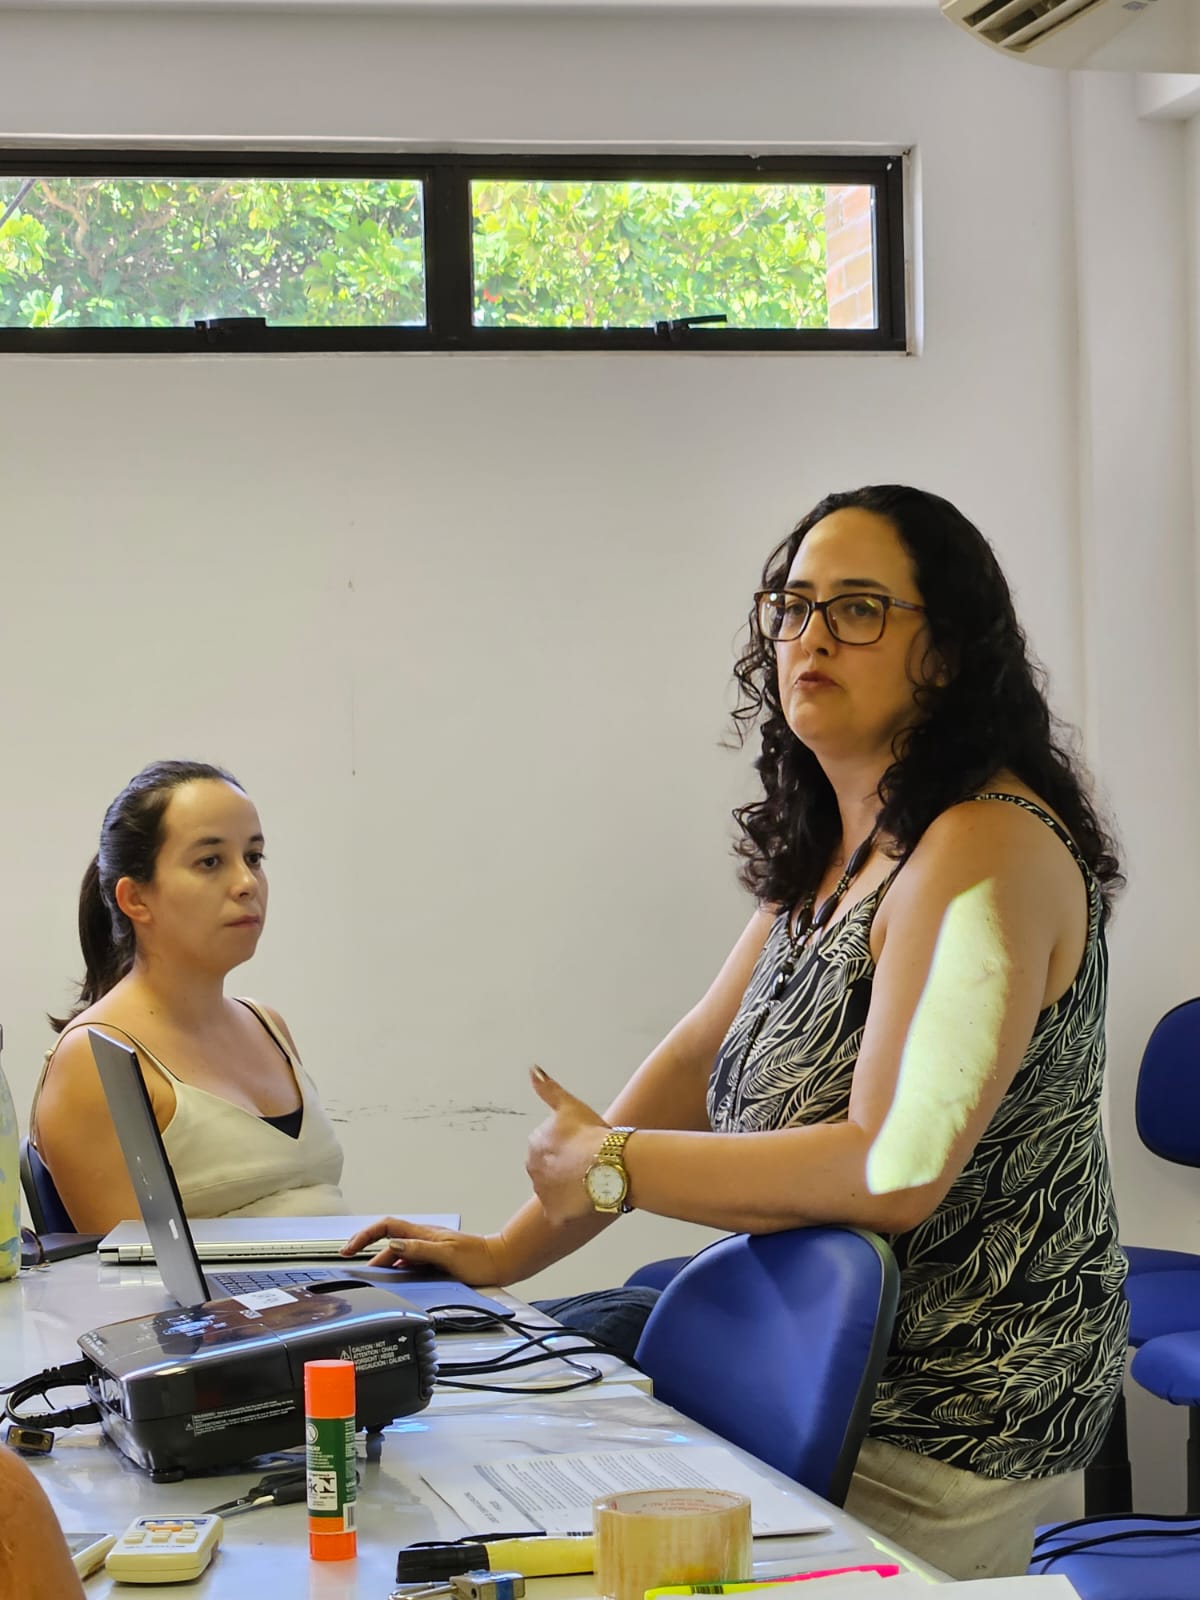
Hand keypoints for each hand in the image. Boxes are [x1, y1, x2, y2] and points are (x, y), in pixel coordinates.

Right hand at [340, 1218, 507, 1283]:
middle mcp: (423, 1240)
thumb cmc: (479, 1258)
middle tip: (352, 1267)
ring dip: (383, 1265)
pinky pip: (409, 1265)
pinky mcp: (434, 1262)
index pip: (386, 1227)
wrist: (500, 1262)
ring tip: (370, 1281)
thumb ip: (420, 1250)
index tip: (349, 1248)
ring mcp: (428, 1251)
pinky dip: (397, 1272)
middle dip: (368, 1252)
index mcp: (423, 1234)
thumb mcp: (447, 1254)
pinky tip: (395, 1284)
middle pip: (388, 1243)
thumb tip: (393, 1246)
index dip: (365, 1235)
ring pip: (398, 1256)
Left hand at [525, 1064, 611, 1225]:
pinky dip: (570, 1209)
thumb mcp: (568, 1104)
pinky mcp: (554, 1213)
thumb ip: (548, 1088)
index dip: (568, 1145)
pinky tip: (586, 1200)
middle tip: (587, 1164)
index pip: (548, 1145)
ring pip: (554, 1190)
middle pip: (548, 1168)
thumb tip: (532, 1070)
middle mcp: (533, 1168)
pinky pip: (560, 1213)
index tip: (583, 1145)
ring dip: (567, 1187)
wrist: (607, 1165)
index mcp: (536, 1143)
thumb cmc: (591, 1134)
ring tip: (590, 1181)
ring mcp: (542, 1192)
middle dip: (564, 1167)